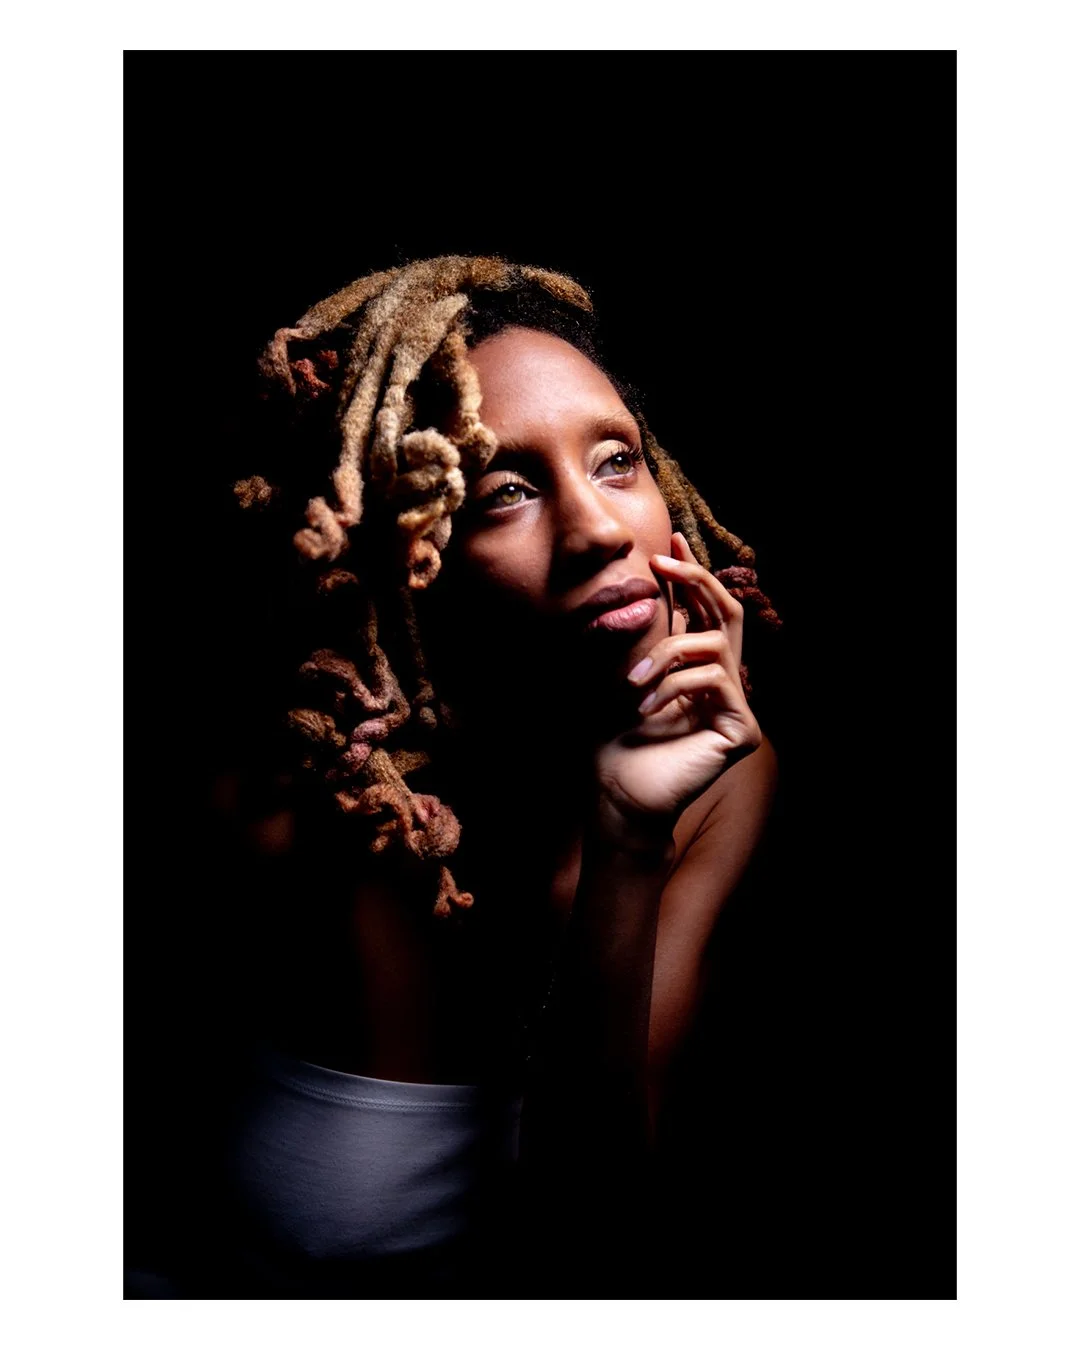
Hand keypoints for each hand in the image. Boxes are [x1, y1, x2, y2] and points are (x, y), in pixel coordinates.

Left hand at [592, 531, 761, 841]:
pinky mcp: (743, 731)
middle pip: (728, 612)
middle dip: (696, 579)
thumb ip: (639, 633)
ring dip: (666, 653)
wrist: (615, 794)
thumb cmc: (612, 741)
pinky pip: (715, 680)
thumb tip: (643, 578)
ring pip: (715, 644)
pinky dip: (675, 687)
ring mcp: (737, 708)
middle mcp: (723, 683)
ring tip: (630, 683)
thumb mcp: (618, 672)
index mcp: (695, 668)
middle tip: (663, 560)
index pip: (702, 611)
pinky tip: (645, 711)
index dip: (691, 574)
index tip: (668, 541)